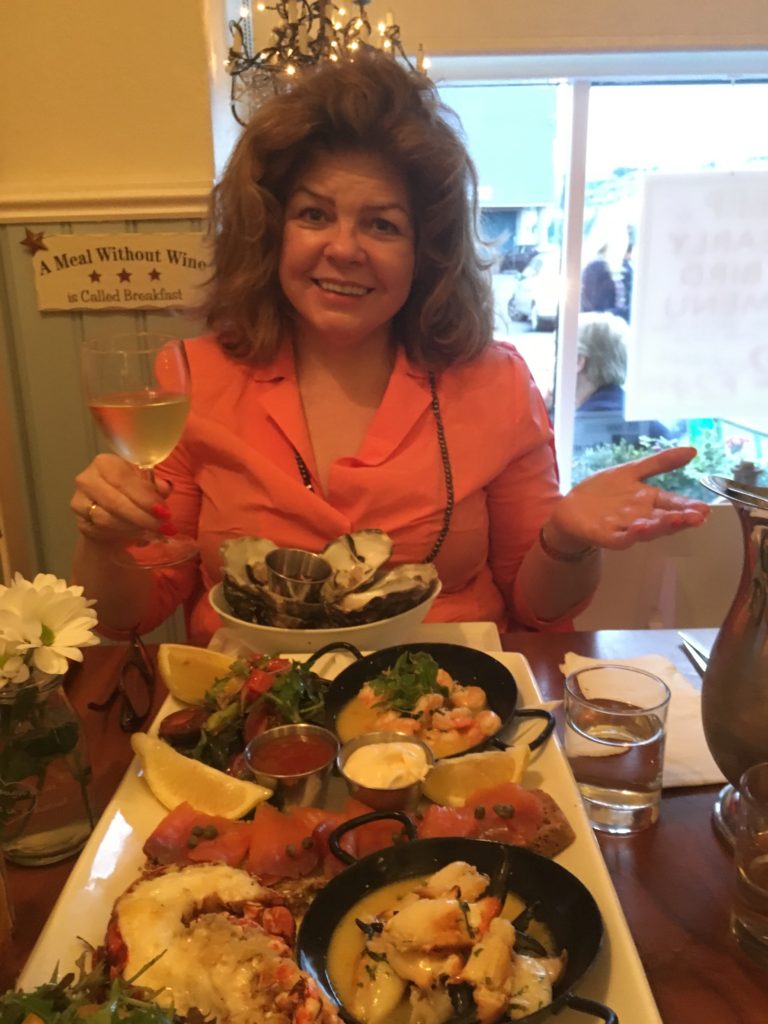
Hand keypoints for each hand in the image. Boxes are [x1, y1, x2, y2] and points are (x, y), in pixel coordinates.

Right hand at [71, 454, 173, 544]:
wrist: (110, 514)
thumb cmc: (130, 494)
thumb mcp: (146, 486)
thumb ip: (156, 487)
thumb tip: (165, 488)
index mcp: (105, 463)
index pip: (124, 479)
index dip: (145, 497)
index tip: (164, 512)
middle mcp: (87, 479)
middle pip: (115, 502)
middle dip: (143, 517)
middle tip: (164, 527)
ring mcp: (79, 501)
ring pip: (108, 519)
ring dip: (135, 528)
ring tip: (153, 531)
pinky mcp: (80, 521)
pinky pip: (103, 531)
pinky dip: (124, 534)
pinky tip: (139, 535)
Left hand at [548, 446, 709, 550]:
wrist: (570, 508)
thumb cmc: (603, 492)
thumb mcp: (632, 471)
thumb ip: (660, 463)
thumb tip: (693, 451)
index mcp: (649, 500)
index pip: (674, 504)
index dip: (689, 507)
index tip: (705, 508)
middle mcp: (641, 516)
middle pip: (664, 519)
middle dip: (681, 519)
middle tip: (697, 517)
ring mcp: (624, 527)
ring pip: (646, 530)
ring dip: (660, 526)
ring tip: (674, 520)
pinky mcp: (606, 535)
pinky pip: (621, 537)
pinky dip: (631, 534)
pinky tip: (639, 527)